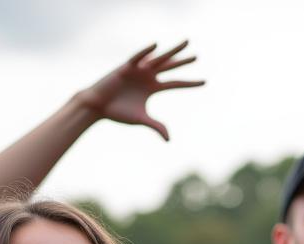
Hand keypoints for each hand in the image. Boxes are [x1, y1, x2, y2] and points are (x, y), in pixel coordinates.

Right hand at [75, 42, 203, 139]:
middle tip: (197, 56)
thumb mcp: (141, 119)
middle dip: (183, 62)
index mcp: (152, 87)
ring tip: (185, 44)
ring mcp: (138, 70)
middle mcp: (148, 76)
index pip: (175, 83)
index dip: (189, 83)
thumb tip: (169, 139)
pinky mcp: (126, 67)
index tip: (205, 82)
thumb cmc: (118, 112)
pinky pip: (137, 57)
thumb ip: (156, 126)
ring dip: (171, 52)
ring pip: (158, 58)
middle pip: (170, 67)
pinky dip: (145, 52)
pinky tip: (156, 46)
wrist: (98, 106)